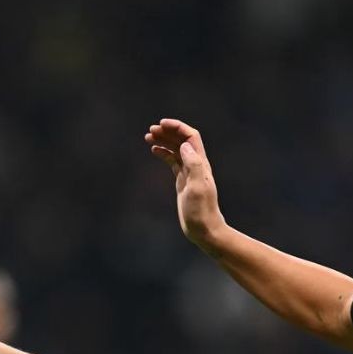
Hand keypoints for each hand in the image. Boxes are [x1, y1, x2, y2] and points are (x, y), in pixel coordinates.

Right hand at [145, 118, 225, 244]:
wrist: (204, 229)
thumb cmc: (201, 211)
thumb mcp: (197, 188)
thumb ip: (193, 165)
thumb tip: (184, 145)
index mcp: (200, 163)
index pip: (190, 137)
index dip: (177, 127)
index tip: (161, 124)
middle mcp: (195, 165)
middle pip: (182, 140)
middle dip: (168, 132)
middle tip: (151, 130)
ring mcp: (189, 172)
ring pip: (176, 150)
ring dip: (164, 141)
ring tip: (148, 137)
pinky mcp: (183, 181)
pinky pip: (173, 162)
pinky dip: (164, 154)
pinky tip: (154, 150)